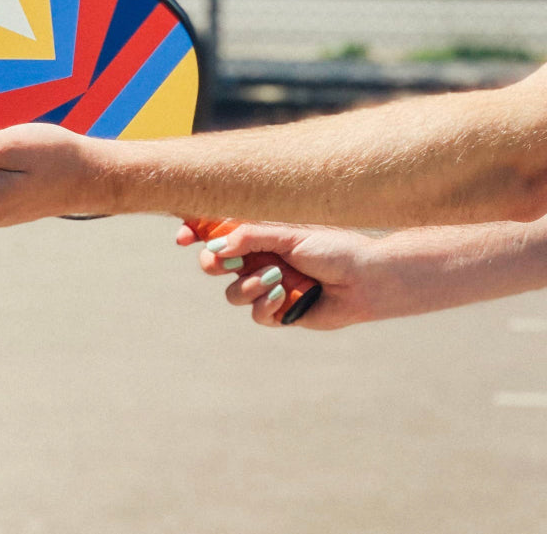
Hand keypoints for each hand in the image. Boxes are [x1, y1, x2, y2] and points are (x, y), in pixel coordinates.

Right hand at [177, 222, 382, 329]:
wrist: (363, 279)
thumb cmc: (333, 247)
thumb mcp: (290, 234)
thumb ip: (253, 237)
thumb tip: (217, 245)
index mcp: (263, 233)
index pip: (220, 232)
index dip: (197, 233)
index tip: (183, 237)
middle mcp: (261, 259)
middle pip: (216, 264)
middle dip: (214, 263)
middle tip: (222, 262)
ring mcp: (268, 286)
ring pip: (233, 293)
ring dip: (248, 286)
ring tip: (275, 278)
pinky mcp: (278, 311)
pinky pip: (255, 314)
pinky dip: (266, 305)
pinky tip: (284, 296)